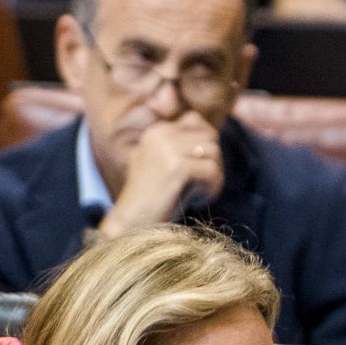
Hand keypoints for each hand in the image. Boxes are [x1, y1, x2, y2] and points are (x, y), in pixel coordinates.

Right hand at [98, 111, 223, 236]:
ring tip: (197, 194)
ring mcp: (168, 150)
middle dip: (212, 162)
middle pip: (210, 137)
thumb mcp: (159, 164)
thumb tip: (212, 136)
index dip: (206, 144)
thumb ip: (179, 146)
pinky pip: (212, 171)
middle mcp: (161, 135)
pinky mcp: (177, 168)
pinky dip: (211, 189)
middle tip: (200, 185)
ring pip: (214, 152)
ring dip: (213, 178)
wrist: (131, 224)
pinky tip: (195, 202)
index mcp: (156, 131)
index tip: (199, 168)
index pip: (196, 120)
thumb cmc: (150, 200)